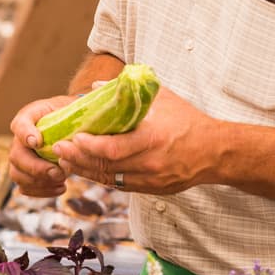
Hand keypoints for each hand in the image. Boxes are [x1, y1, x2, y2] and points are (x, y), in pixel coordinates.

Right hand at [9, 93, 76, 196]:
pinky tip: (61, 187)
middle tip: (59, 172)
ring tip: (62, 181)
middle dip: (36, 168)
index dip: (25, 134)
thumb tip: (94, 100)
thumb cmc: (73, 113)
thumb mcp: (74, 105)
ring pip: (17, 174)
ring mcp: (21, 157)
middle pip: (16, 156)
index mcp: (29, 117)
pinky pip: (25, 187)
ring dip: (39, 182)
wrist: (72, 125)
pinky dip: (41, 191)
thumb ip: (77, 106)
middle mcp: (20, 138)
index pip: (19, 124)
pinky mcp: (27, 173)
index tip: (38, 142)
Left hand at [52, 87, 217, 195]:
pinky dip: (102, 177)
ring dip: (85, 170)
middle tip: (59, 149)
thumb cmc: (188, 121)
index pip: (113, 149)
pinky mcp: (152, 190)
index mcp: (152, 138)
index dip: (89, 146)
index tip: (73, 138)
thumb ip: (130, 92)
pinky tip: (88, 169)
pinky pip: (120, 186)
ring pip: (110, 179)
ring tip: (66, 160)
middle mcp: (150, 163)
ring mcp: (151, 179)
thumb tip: (98, 85)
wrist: (215, 152)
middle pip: (106, 166)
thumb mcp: (163, 99)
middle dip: (78, 159)